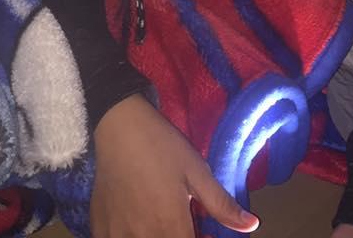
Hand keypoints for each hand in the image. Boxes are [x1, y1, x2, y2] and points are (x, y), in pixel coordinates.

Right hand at [90, 94, 259, 236]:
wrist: (119, 126)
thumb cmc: (163, 146)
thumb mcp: (197, 171)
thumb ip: (222, 205)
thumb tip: (252, 225)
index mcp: (170, 225)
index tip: (205, 231)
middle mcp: (143, 237)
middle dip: (181, 237)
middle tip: (185, 222)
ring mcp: (118, 235)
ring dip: (157, 237)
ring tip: (163, 221)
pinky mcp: (100, 228)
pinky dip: (130, 237)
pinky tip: (138, 222)